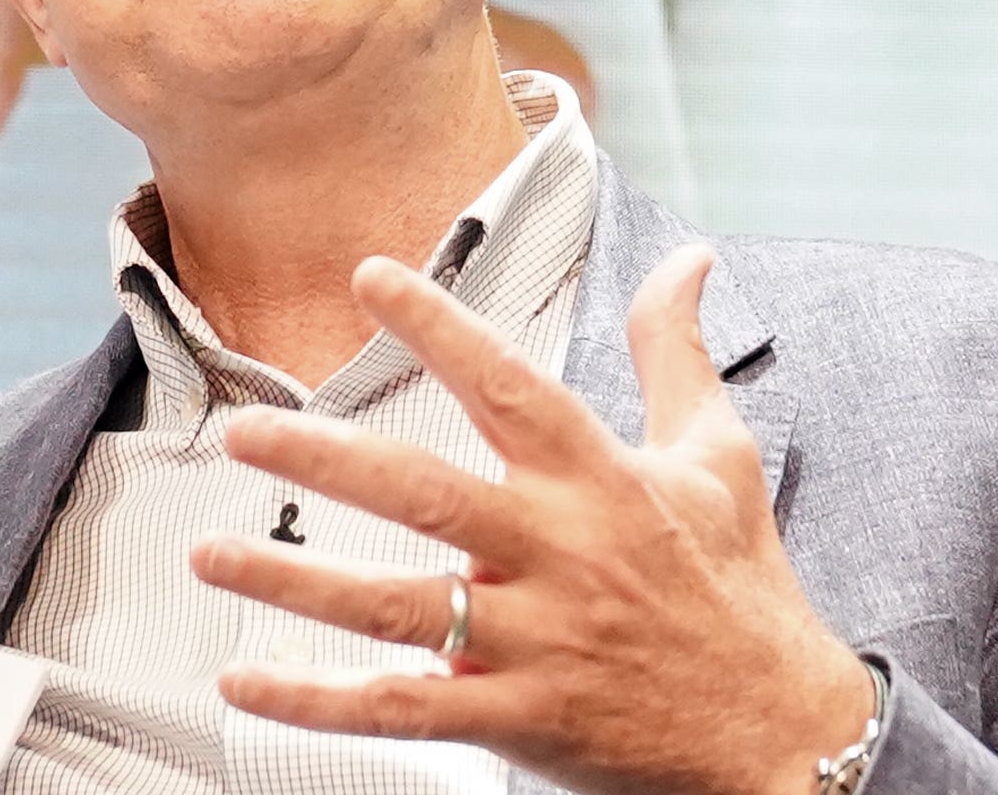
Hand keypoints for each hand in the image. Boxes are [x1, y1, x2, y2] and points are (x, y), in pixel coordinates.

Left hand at [189, 248, 872, 794]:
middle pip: (428, 494)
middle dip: (329, 459)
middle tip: (246, 430)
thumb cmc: (745, 590)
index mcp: (601, 479)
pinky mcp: (520, 718)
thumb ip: (678, 351)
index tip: (371, 277)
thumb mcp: (720, 454)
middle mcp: (561, 552)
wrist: (787, 739)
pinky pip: (402, 708)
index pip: (510, 384)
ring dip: (296, 578)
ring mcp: (537, 641)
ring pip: (397, 606)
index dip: (440, 326)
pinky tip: (246, 679)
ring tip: (210, 551)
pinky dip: (318, 701)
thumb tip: (692, 259)